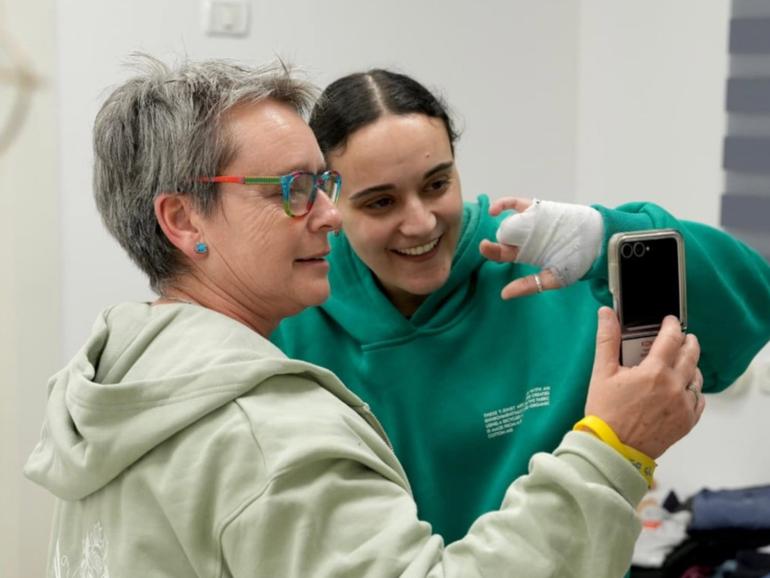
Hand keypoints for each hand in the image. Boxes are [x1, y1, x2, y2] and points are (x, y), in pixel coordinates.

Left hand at [479, 196, 603, 299]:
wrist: (598, 240)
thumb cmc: (578, 262)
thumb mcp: (554, 278)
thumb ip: (530, 286)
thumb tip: (504, 295)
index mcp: (527, 254)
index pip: (503, 254)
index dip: (492, 252)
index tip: (485, 249)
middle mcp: (525, 238)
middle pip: (503, 238)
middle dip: (492, 242)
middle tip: (485, 246)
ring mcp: (530, 222)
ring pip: (508, 221)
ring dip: (499, 224)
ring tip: (494, 228)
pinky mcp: (538, 209)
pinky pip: (516, 204)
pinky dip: (503, 204)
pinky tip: (494, 210)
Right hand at [584, 307, 704, 459]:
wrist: (614, 449)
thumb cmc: (605, 412)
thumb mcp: (601, 372)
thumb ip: (607, 340)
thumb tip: (606, 314)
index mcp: (654, 371)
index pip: (671, 338)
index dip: (671, 325)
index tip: (669, 321)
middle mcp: (674, 386)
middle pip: (691, 354)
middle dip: (687, 341)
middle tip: (682, 337)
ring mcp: (683, 405)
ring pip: (697, 377)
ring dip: (691, 365)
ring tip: (681, 363)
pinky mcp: (687, 422)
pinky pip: (698, 400)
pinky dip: (693, 390)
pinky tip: (682, 389)